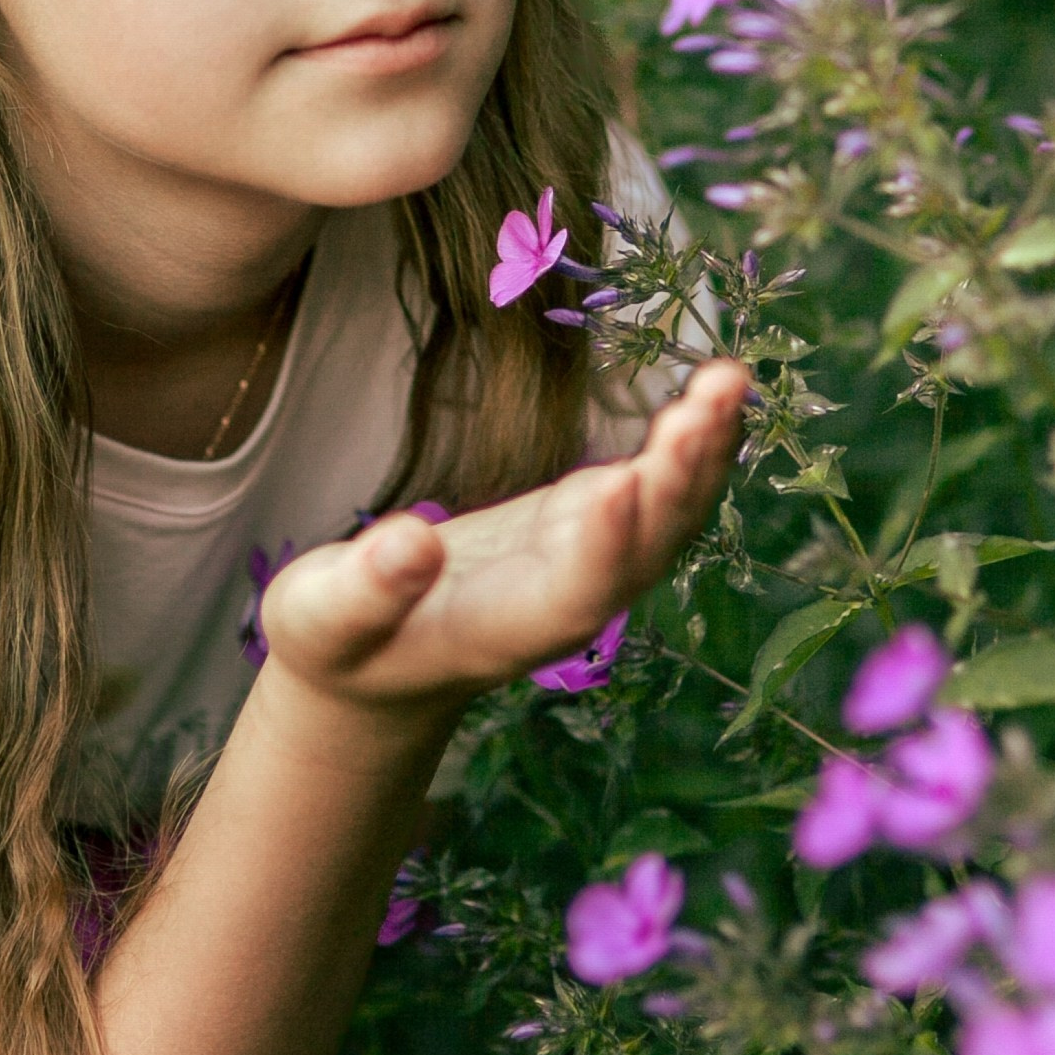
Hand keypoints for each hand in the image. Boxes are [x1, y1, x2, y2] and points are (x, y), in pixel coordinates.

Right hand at [257, 357, 745, 711]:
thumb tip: (410, 542)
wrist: (383, 673)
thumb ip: (365, 589)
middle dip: (678, 479)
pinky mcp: (593, 525)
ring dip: (705, 453)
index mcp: (502, 629)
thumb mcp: (323, 618)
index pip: (570, 591)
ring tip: (731, 381)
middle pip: (643, 549)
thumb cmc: (341, 643)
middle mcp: (568, 602)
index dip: (601, 544)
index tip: (620, 484)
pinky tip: (719, 389)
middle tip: (708, 403)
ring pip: (668, 519)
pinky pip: (660, 491)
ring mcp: (590, 564)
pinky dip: (693, 443)